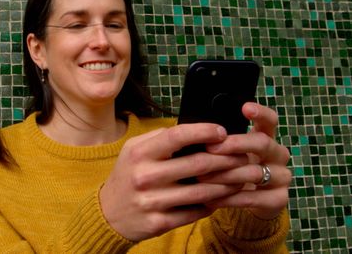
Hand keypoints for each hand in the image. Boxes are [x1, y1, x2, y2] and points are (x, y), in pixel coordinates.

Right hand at [99, 123, 248, 240]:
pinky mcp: (160, 222)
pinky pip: (195, 212)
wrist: (108, 214)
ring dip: (227, 184)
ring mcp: (152, 201)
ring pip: (202, 192)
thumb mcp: (133, 151)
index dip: (203, 131)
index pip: (176, 136)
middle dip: (226, 159)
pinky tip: (222, 198)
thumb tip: (193, 129)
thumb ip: (159, 138)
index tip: (221, 131)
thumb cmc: (127, 176)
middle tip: (243, 156)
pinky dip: (213, 204)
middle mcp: (145, 176)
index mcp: (139, 153)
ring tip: (240, 178)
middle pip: (197, 164)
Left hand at [198, 102, 291, 219]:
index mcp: (266, 138)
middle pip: (262, 143)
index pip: (270, 120)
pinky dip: (229, 198)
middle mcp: (277, 155)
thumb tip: (194, 132)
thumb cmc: (232, 169)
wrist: (248, 201)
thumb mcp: (228, 153)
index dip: (260, 112)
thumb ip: (219, 142)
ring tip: (202, 177)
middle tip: (211, 148)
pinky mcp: (278, 199)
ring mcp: (281, 177)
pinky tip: (211, 198)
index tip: (245, 108)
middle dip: (235, 144)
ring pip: (256, 172)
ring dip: (226, 175)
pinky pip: (253, 198)